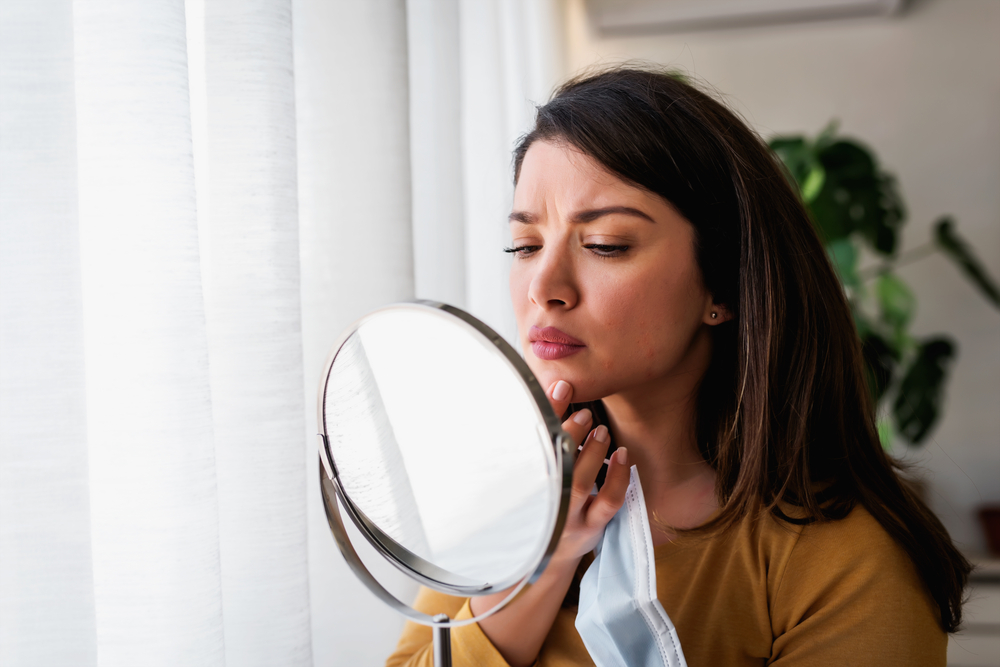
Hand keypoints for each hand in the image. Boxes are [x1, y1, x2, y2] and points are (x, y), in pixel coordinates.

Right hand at [546, 380, 630, 564]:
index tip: (561, 387)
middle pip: (555, 462)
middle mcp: (543, 500)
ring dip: (593, 452)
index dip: (548, 412)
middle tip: (584, 414)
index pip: (533, 442)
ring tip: (601, 431)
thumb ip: (546, 435)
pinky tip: (623, 456)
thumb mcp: (537, 470)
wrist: (545, 555)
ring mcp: (567, 516)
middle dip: (569, 433)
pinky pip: (608, 502)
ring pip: (580, 482)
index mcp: (524, 481)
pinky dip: (618, 477)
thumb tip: (559, 389)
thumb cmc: (542, 501)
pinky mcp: (589, 528)